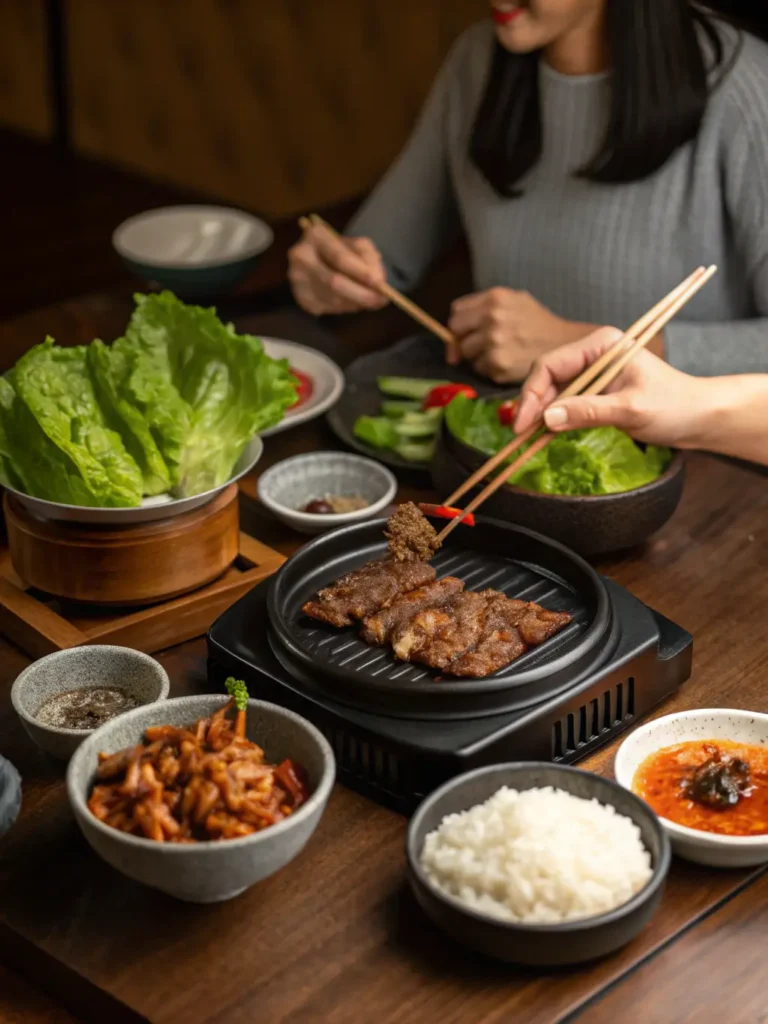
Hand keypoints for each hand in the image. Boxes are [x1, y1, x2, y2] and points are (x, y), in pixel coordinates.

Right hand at [288, 223, 387, 314]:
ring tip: (369, 299)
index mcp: (316, 236)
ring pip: (333, 299)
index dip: (360, 272)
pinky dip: (347, 308)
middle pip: (334, 282)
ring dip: (356, 303)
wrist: (317, 259)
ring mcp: (298, 280)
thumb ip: (370, 259)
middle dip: (361, 294)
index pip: (339, 258)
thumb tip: (378, 282)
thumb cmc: (340, 250)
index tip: (379, 284)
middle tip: (381, 300)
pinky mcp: (301, 299)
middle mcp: (301, 257)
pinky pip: (330, 309)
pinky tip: (351, 300)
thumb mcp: (357, 245)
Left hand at [447, 287, 592, 382]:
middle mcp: (492, 319)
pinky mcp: (498, 366)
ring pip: (467, 354)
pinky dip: (490, 369)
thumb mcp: (514, 300)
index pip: (456, 313)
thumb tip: (451, 333)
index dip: (460, 324)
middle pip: (457, 334)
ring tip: (499, 352)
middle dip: (465, 340)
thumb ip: (482, 307)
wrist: (563, 344)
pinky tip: (507, 362)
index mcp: (495, 298)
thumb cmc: (536, 322)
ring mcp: (494, 344)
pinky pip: (480, 369)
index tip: (465, 333)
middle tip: (481, 345)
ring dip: (478, 356)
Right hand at [515, 327, 708, 447]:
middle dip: (532, 405)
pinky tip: (544, 436)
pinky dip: (553, 420)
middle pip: (546, 377)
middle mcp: (592, 354)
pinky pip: (564, 404)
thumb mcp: (631, 410)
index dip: (532, 393)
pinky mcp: (594, 392)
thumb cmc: (675, 407)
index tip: (523, 423)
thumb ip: (588, 412)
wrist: (699, 418)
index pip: (551, 364)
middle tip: (520, 435)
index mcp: (601, 345)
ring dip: (540, 414)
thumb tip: (547, 418)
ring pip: (552, 392)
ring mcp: (592, 373)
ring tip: (529, 439)